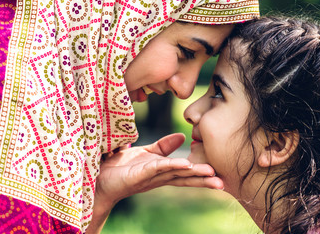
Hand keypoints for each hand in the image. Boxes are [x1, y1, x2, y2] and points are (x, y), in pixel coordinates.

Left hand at [86, 133, 222, 233]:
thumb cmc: (119, 167)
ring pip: (176, 175)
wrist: (96, 177)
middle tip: (224, 183)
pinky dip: (173, 166)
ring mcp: (149, 177)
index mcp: (162, 172)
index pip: (185, 173)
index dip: (202, 174)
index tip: (220, 176)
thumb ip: (163, 146)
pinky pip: (158, 168)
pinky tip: (186, 166)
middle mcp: (158, 177)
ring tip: (212, 176)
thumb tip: (182, 137)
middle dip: (204, 181)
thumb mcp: (145, 153)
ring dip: (194, 176)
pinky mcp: (137, 175)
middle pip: (185, 178)